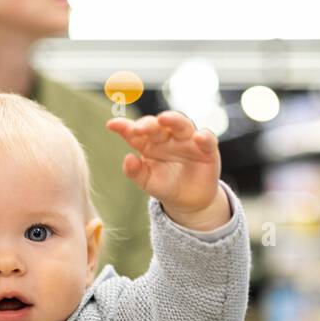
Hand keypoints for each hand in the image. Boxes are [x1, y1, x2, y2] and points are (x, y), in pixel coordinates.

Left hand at [106, 111, 228, 231]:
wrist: (189, 201)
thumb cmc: (166, 186)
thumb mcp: (148, 182)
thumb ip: (135, 172)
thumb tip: (127, 158)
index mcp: (149, 143)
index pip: (136, 132)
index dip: (124, 127)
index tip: (111, 125)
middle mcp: (168, 137)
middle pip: (158, 125)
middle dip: (148, 124)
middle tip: (139, 128)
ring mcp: (187, 140)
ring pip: (181, 124)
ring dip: (174, 120)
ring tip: (164, 119)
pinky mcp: (207, 149)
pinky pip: (207, 139)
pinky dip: (204, 137)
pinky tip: (198, 138)